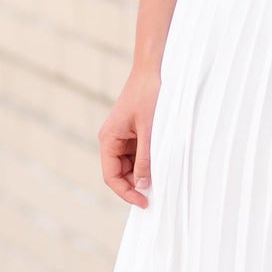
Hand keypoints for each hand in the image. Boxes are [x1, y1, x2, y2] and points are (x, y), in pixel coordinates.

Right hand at [99, 68, 159, 206]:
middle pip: (120, 173)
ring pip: (130, 166)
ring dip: (144, 174)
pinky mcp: (134, 132)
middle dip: (136, 185)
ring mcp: (123, 136)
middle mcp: (112, 140)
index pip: (111, 176)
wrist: (154, 69)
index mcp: (109, 139)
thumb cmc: (149, 95)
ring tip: (162, 178)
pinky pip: (138, 154)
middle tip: (157, 194)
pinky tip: (161, 164)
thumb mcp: (150, 131)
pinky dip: (148, 162)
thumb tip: (143, 185)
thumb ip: (146, 159)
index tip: (144, 202)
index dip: (126, 192)